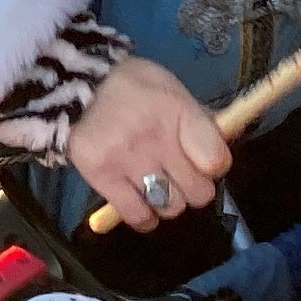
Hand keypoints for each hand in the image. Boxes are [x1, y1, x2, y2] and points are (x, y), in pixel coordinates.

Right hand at [66, 54, 232, 230]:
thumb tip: (223, 149)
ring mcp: (127, 160)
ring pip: (170, 206)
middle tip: (179, 174)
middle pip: (198, 192)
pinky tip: (142, 203)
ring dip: (169, 201)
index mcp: (177, 111)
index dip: (215, 166)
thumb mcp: (172, 90)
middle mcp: (155, 138)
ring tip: (157, 185)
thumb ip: (198, 120)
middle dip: (193, 187)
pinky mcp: (102, 177)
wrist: (77, 84)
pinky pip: (138, 216)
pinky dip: (145, 216)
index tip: (204, 161)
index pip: (216, 160)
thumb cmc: (134, 87)